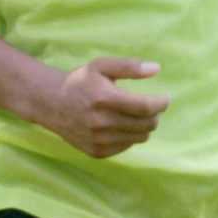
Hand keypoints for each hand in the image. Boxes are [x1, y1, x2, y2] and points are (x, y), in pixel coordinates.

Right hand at [38, 57, 168, 158]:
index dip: (162, 102)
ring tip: (135, 114)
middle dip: (155, 114)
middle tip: (149, 105)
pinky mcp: (97, 152)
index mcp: (104, 99)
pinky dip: (130, 135)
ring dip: (144, 125)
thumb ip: (129, 66)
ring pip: (140, 137)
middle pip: (147, 124)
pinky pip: (127, 145)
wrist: (52, 104)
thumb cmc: (81, 81)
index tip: (165, 97)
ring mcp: (99, 140)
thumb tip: (156, 69)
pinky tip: (120, 124)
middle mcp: (101, 123)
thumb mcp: (101, 65)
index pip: (146, 107)